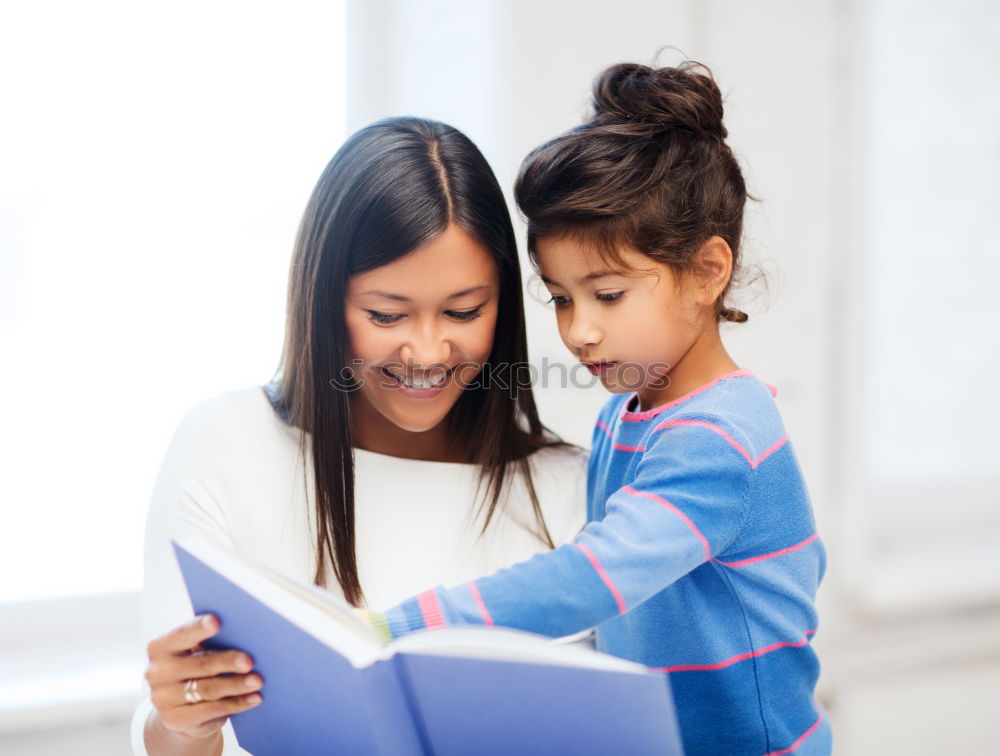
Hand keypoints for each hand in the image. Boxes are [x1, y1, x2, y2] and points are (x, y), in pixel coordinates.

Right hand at [144, 614, 262, 741]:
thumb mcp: (196, 653)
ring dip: (236, 684)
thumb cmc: (196, 668)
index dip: (199, 628)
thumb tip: (246, 636)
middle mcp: (157, 671)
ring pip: (208, 689)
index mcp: (161, 647)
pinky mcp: (174, 719)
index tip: (216, 621)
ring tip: (258, 681)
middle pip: (200, 663)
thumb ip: (212, 643)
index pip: (182, 634)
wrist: (181, 710)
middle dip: (227, 661)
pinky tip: (254, 698)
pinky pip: (211, 710)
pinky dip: (236, 703)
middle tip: (249, 661)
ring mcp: (162, 698)